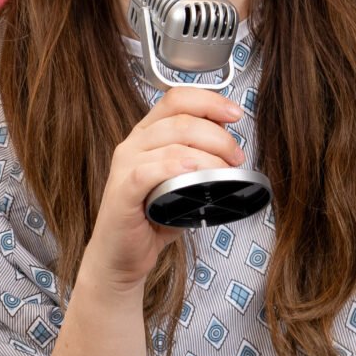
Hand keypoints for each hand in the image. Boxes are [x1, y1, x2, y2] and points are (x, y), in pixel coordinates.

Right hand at [79, 84, 245, 294]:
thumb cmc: (150, 220)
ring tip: (225, 171)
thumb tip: (229, 144)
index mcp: (147, 135)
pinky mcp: (122, 191)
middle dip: (218, 135)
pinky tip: (193, 173)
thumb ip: (198, 160)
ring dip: (207, 154)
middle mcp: (133, 144)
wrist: (119, 257)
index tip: (235, 114)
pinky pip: (148, 170)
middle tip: (235, 157)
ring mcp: (125, 166)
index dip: (209, 101)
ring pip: (171, 143)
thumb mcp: (180, 182)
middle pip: (181, 119)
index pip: (177, 99)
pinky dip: (174, 167)